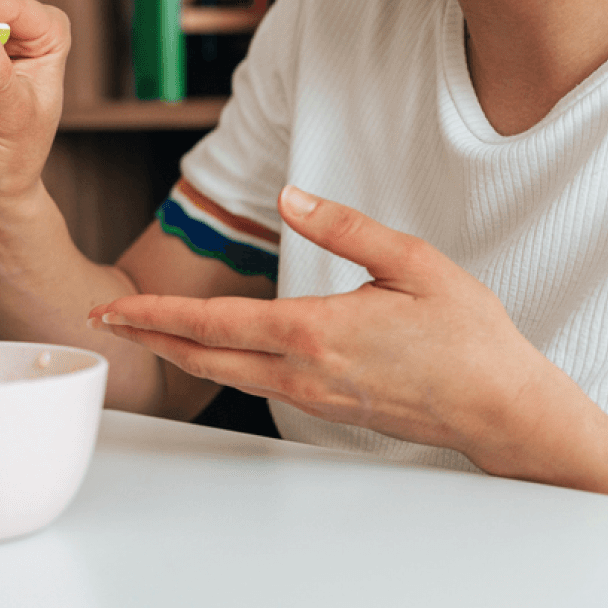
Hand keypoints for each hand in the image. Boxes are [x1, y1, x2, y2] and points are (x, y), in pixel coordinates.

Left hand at [88, 186, 571, 468]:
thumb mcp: (414, 263)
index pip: (213, 323)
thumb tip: (290, 197)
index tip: (114, 306)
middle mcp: (302, 372)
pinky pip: (254, 386)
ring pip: (225, 375)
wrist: (503, 410)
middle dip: (147, 336)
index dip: (155, 315)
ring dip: (178, 352)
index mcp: (316, 332)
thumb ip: (345, 227)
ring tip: (140, 332)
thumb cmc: (469, 337)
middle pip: (203, 356)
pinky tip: (208, 352)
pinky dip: (217, 367)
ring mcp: (312, 397)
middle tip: (104, 320)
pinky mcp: (326, 408)